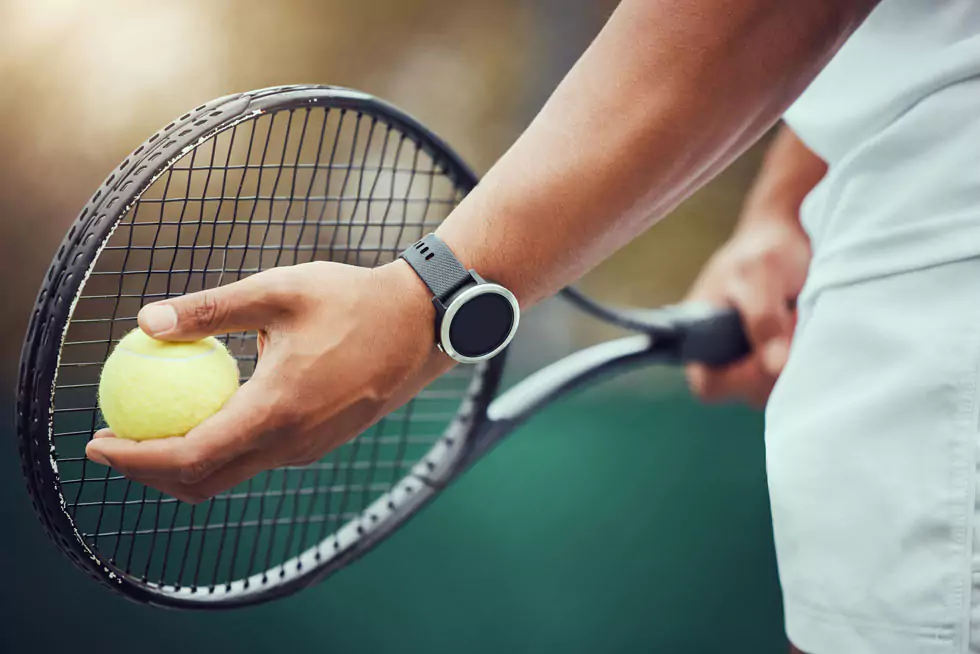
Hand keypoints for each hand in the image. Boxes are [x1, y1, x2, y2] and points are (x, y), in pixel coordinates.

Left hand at [85, 260, 451, 502]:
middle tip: (117, 440)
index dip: (135, 458)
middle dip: (149, 473)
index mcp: (276, 411)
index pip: (188, 457)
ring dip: (185, 463)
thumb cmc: (352, 301)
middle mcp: (292, 443)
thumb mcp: (278, 291)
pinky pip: (258, 459)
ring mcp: (309, 449)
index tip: (98, 441)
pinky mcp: (320, 444)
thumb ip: (210, 309)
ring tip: (154, 425)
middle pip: (203, 482)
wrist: (421, 326)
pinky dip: (221, 449)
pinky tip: (211, 411)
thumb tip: (145, 322)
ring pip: (231, 475)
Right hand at [684, 218, 809, 406]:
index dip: (738, 380)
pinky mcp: (778, 355)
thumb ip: (763, 320)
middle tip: (792, 324)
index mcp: (700, 337)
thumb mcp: (761, 276)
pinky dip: (805, 357)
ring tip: (798, 318)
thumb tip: (774, 366)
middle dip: (775, 368)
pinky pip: (791, 374)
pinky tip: (806, 326)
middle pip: (747, 392)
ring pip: (774, 386)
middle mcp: (723, 354)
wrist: (788, 233)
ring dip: (794, 362)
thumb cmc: (764, 249)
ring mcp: (751, 358)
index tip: (768, 356)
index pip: (709, 385)